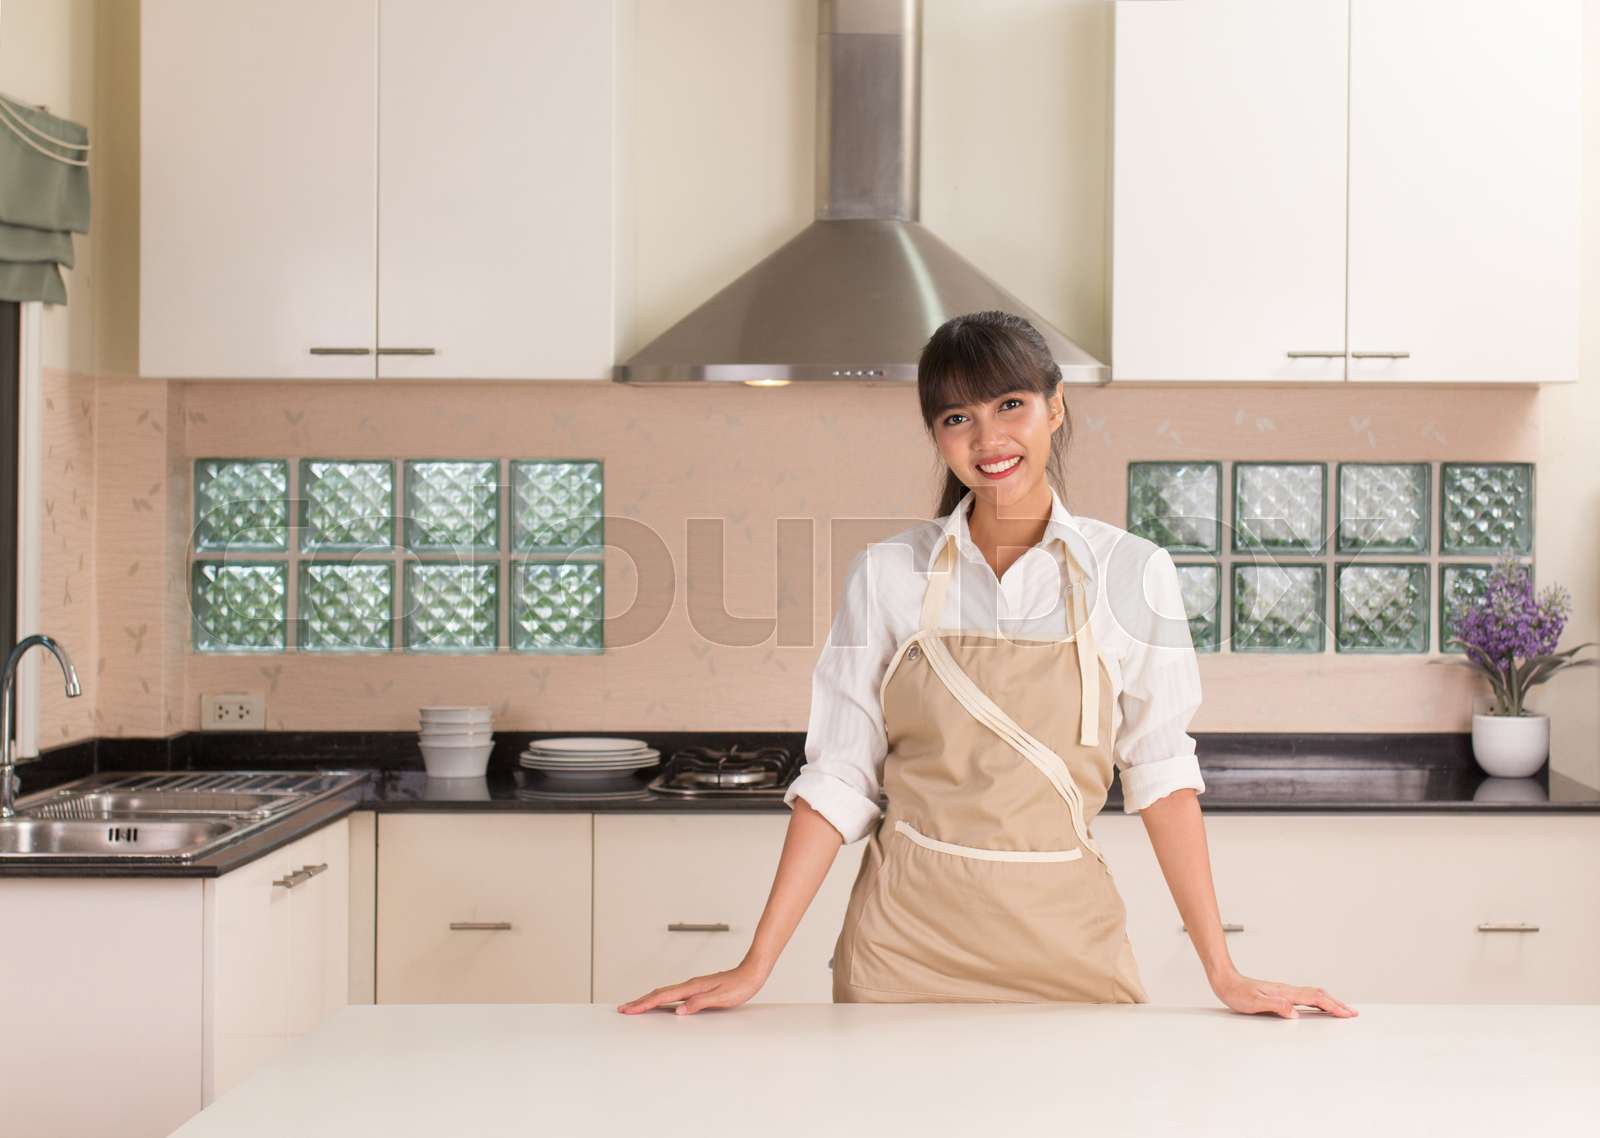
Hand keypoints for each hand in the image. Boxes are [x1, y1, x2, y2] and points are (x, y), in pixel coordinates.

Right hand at [615, 962, 766, 1015]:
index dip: (644, 1004)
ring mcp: (693, 986)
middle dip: (640, 1002)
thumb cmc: (740, 986)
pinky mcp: (697, 989)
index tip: (629, 1009)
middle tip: (624, 1009)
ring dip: (648, 1000)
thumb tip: (680, 1011)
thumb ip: (700, 1003)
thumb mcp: (722, 998)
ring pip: (664, 994)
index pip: (663, 997)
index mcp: (692, 987)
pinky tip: (661, 1004)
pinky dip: (661, 999)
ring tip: (635, 1006)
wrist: (752, 972)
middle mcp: (690, 985)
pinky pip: (674, 995)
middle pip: (659, 994)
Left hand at [1210, 969, 1357, 1018]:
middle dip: (1337, 1004)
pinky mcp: (1279, 993)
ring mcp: (1284, 991)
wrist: (1225, 980)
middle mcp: (1287, 990)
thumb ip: (1274, 1006)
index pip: (1315, 999)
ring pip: (1313, 995)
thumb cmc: (1236, 992)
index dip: (1333, 1007)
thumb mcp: (1253, 1003)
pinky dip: (1317, 1001)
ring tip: (1341, 1009)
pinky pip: (1304, 997)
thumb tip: (1295, 1013)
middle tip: (1352, 1013)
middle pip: (1319, 995)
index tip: (1348, 1014)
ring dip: (1329, 1002)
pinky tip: (1317, 1005)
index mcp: (1285, 993)